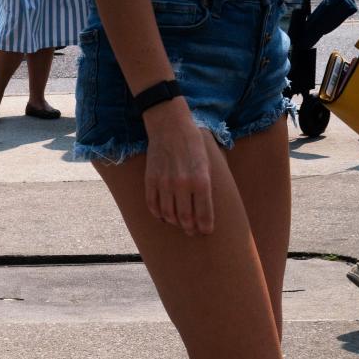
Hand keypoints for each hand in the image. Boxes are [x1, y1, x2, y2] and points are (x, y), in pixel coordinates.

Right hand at [142, 99, 213, 235]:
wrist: (169, 127)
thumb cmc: (193, 143)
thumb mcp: (208, 162)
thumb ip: (207, 185)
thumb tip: (206, 206)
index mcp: (201, 180)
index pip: (203, 212)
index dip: (205, 226)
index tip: (206, 231)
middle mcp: (182, 184)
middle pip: (185, 217)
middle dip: (190, 228)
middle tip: (192, 232)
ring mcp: (164, 183)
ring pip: (168, 214)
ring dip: (174, 222)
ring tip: (179, 224)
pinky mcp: (150, 180)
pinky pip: (153, 205)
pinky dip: (158, 214)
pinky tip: (163, 215)